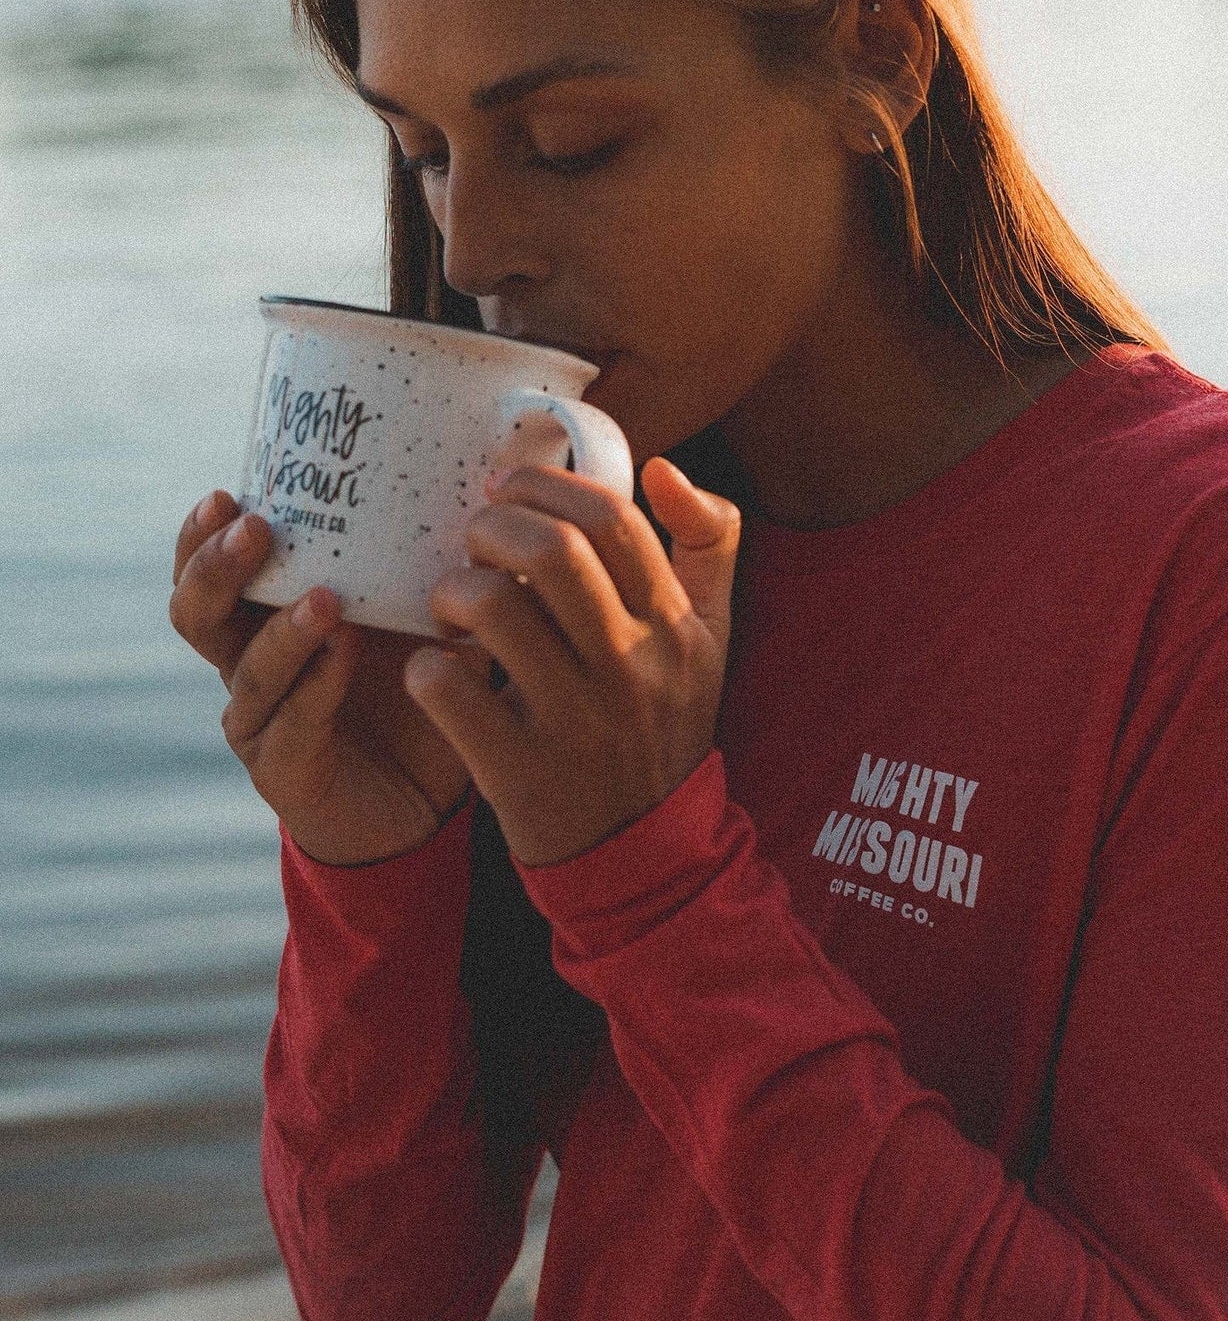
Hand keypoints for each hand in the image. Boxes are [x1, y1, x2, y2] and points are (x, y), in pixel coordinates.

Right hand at [169, 490, 469, 864]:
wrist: (427, 801)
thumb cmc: (416, 690)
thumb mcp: (428, 619)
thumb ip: (438, 568)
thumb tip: (485, 499)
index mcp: (268, 615)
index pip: (209, 569)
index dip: (202, 535)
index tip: (225, 494)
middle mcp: (250, 664)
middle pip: (197, 613)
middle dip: (217, 569)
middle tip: (257, 530)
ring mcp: (262, 720)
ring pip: (245, 670)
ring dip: (283, 630)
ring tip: (325, 598)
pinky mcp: (285, 770)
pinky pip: (290, 724)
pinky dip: (316, 688)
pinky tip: (344, 656)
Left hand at [404, 458, 740, 866]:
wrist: (644, 852)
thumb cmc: (663, 721)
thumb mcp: (709, 636)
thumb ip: (709, 543)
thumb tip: (662, 467)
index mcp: (676, 627)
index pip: (612, 519)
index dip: (547, 486)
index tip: (506, 491)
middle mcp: (631, 667)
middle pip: (550, 549)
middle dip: (493, 524)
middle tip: (472, 538)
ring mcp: (574, 721)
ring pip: (493, 607)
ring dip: (453, 587)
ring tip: (451, 601)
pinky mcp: (517, 770)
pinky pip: (448, 689)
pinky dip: (426, 666)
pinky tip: (435, 669)